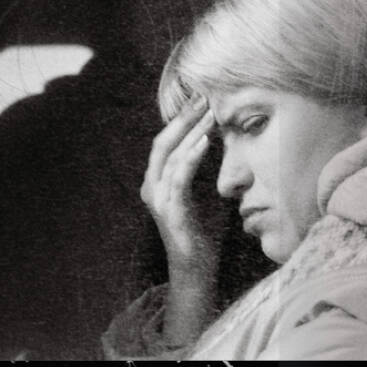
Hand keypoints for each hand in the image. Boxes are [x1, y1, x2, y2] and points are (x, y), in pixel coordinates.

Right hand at [141, 95, 217, 277]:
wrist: (195, 269)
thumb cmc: (200, 232)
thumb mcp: (200, 195)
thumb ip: (200, 171)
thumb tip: (214, 142)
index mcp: (156, 182)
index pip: (166, 143)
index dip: (180, 120)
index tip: (199, 100)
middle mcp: (152, 188)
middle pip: (163, 143)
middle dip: (182, 118)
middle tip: (202, 97)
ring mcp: (158, 200)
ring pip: (171, 157)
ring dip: (191, 133)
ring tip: (208, 114)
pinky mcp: (171, 212)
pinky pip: (179, 179)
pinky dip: (191, 157)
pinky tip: (204, 142)